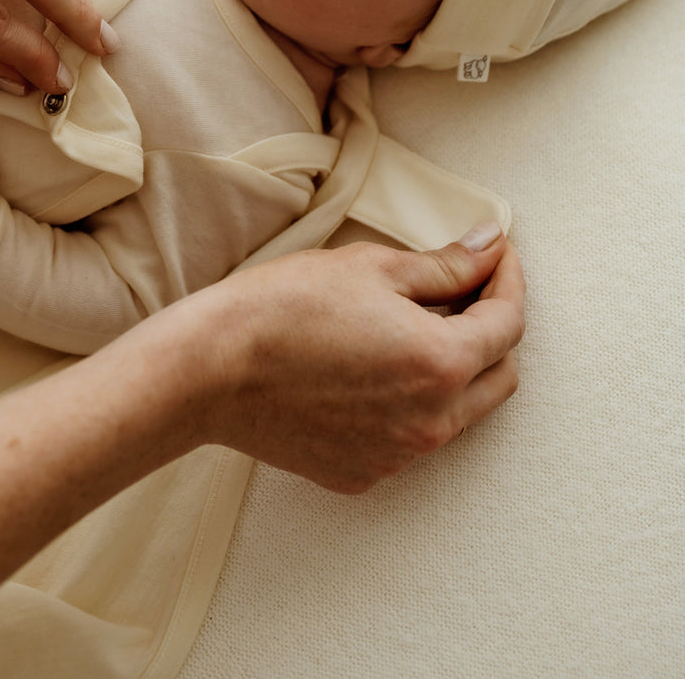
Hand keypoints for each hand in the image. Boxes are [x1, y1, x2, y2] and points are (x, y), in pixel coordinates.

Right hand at [189, 224, 522, 491]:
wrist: (212, 369)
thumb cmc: (284, 308)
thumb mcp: (372, 267)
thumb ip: (445, 265)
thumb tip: (489, 248)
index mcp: (441, 364)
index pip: (509, 322)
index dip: (507, 279)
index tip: (493, 254)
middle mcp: (432, 421)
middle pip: (500, 376)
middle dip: (494, 327)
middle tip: (463, 288)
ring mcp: (399, 456)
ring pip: (458, 411)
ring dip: (454, 368)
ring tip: (409, 324)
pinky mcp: (364, 473)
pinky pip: (411, 436)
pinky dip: (410, 401)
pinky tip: (371, 366)